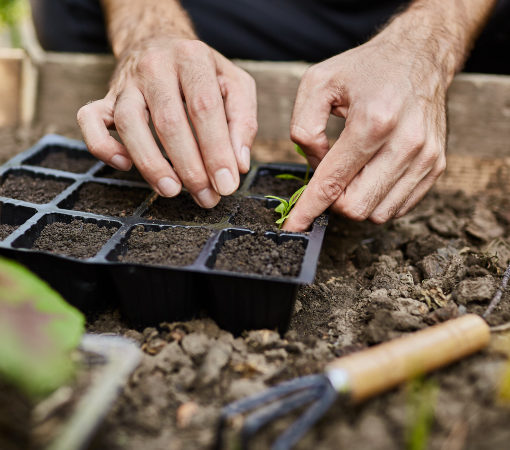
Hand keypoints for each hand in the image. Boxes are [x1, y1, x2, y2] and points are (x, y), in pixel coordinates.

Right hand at [77, 38, 256, 207]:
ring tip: (172, 191)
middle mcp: (156, 66)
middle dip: (190, 167)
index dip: (216, 150)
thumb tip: (238, 164)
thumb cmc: (203, 72)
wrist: (159, 41)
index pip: (204, 108)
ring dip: (150, 163)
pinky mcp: (105, 97)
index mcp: (192, 58)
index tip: (226, 184)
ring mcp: (126, 82)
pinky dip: (103, 146)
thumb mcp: (235, 85)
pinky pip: (89, 119)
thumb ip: (243, 121)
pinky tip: (124, 166)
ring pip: (128, 123)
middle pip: (169, 121)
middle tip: (206, 197)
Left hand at [283, 31, 447, 230]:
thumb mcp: (318, 82)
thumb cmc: (366, 70)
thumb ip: (303, 126)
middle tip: (329, 176)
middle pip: (356, 207)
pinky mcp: (436, 166)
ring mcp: (425, 158)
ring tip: (353, 170)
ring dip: (356, 200)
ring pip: (378, 213)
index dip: (308, 209)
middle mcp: (406, 143)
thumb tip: (314, 164)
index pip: (333, 182)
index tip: (293, 226)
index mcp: (373, 121)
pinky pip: (398, 207)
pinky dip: (377, 198)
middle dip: (333, 201)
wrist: (419, 56)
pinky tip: (372, 174)